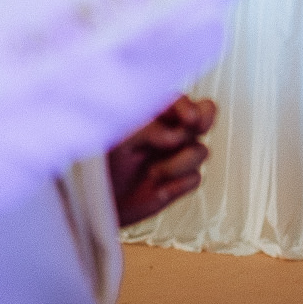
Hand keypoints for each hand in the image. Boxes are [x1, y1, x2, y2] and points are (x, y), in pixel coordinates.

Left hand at [108, 95, 215, 226]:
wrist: (97, 203)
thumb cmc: (100, 166)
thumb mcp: (119, 139)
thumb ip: (149, 129)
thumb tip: (174, 136)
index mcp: (154, 117)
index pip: (181, 100)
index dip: (188, 106)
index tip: (188, 118)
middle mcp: (169, 133)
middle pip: (205, 116)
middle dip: (203, 121)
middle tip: (193, 128)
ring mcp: (176, 156)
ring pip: (201, 150)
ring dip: (178, 163)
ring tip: (153, 172)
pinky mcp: (179, 182)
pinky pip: (196, 178)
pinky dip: (178, 184)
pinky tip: (159, 188)